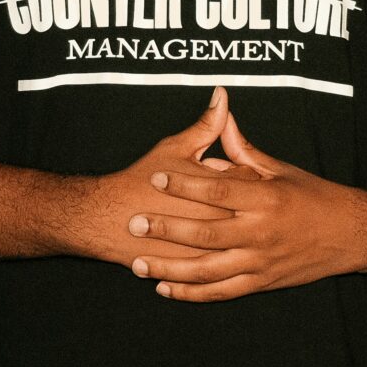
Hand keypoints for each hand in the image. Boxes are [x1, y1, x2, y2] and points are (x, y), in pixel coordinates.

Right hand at [61, 89, 248, 267]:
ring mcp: (212, 248)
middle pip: (254, 216)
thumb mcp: (177, 147)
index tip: (234, 176)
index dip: (246, 177)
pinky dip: (223, 258)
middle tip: (233, 202)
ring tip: (223, 224)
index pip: (253, 182)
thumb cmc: (142, 180)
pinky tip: (214, 247)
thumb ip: (207, 124)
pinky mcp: (199, 269)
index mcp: (222, 189)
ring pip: (242, 244)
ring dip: (237, 235)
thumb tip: (222, 97)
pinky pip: (223, 268)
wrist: (111, 217)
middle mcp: (222, 220)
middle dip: (248, 208)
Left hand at [126, 104, 366, 301]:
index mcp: (266, 198)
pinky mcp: (262, 283)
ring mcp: (260, 261)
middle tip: (134, 224)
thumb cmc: (314, 195)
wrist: (351, 234)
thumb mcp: (281, 169)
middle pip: (205, 233)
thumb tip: (220, 112)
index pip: (217, 191)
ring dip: (170, 269)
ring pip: (208, 271)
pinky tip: (164, 288)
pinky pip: (221, 292)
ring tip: (138, 265)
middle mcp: (262, 232)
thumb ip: (243, 148)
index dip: (184, 185)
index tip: (154, 178)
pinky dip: (191, 293)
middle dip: (166, 230)